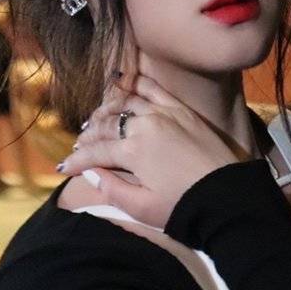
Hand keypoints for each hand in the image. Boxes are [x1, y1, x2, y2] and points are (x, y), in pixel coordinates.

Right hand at [57, 73, 239, 229]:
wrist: (225, 195)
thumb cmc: (183, 206)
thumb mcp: (142, 208)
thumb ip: (112, 189)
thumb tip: (91, 173)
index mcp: (132, 152)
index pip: (95, 152)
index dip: (76, 161)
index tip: (64, 168)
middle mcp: (144, 125)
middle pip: (106, 125)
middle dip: (88, 136)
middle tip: (81, 146)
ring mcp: (164, 113)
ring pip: (124, 103)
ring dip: (105, 110)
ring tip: (96, 119)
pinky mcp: (181, 109)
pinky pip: (152, 87)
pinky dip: (133, 83)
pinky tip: (120, 81)